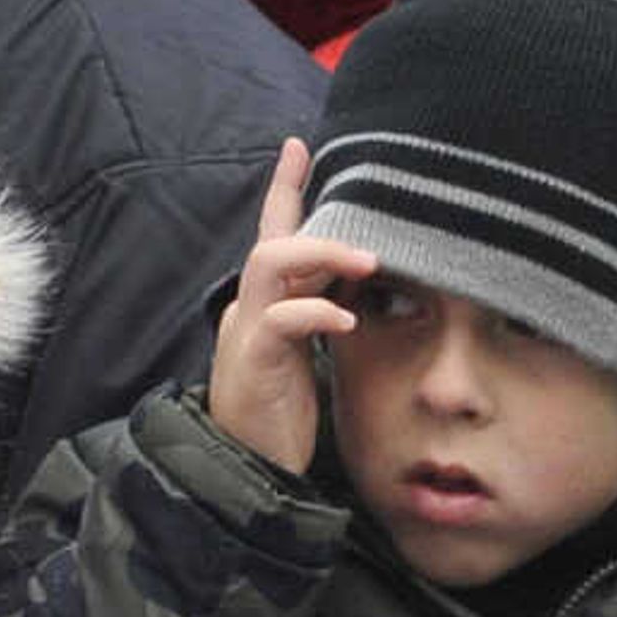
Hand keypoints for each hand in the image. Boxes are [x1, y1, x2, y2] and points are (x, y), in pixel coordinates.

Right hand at [203, 137, 373, 479]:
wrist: (249, 471)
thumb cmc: (282, 415)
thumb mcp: (310, 354)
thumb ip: (325, 312)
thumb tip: (367, 275)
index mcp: (266, 307)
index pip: (273, 236)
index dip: (285, 189)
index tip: (299, 145)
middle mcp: (251, 311)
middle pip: (273, 242)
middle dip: (315, 223)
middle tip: (370, 237)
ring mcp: (247, 335)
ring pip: (270, 266)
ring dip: (320, 254)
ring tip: (366, 263)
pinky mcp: (252, 364)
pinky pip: (279, 321)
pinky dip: (315, 313)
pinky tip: (345, 320)